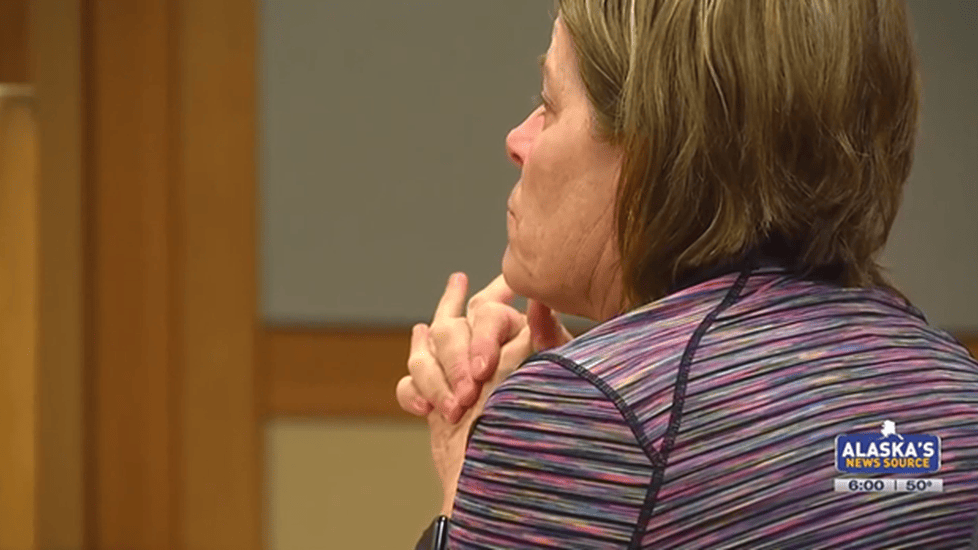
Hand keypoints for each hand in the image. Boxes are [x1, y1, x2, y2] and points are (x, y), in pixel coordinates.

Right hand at [406, 275, 533, 514]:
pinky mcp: (437, 401)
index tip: (483, 373)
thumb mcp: (551, 376)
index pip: (486, 311)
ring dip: (436, 383)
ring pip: (423, 353)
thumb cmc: (540, 429)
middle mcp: (485, 349)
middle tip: (467, 397)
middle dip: (454, 363)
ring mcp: (457, 375)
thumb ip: (546, 334)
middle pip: (448, 327)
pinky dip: (413, 394)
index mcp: (518, 336)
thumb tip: (540, 300)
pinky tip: (427, 408)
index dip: (480, 339)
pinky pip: (408, 383)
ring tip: (455, 408)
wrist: (506, 483)